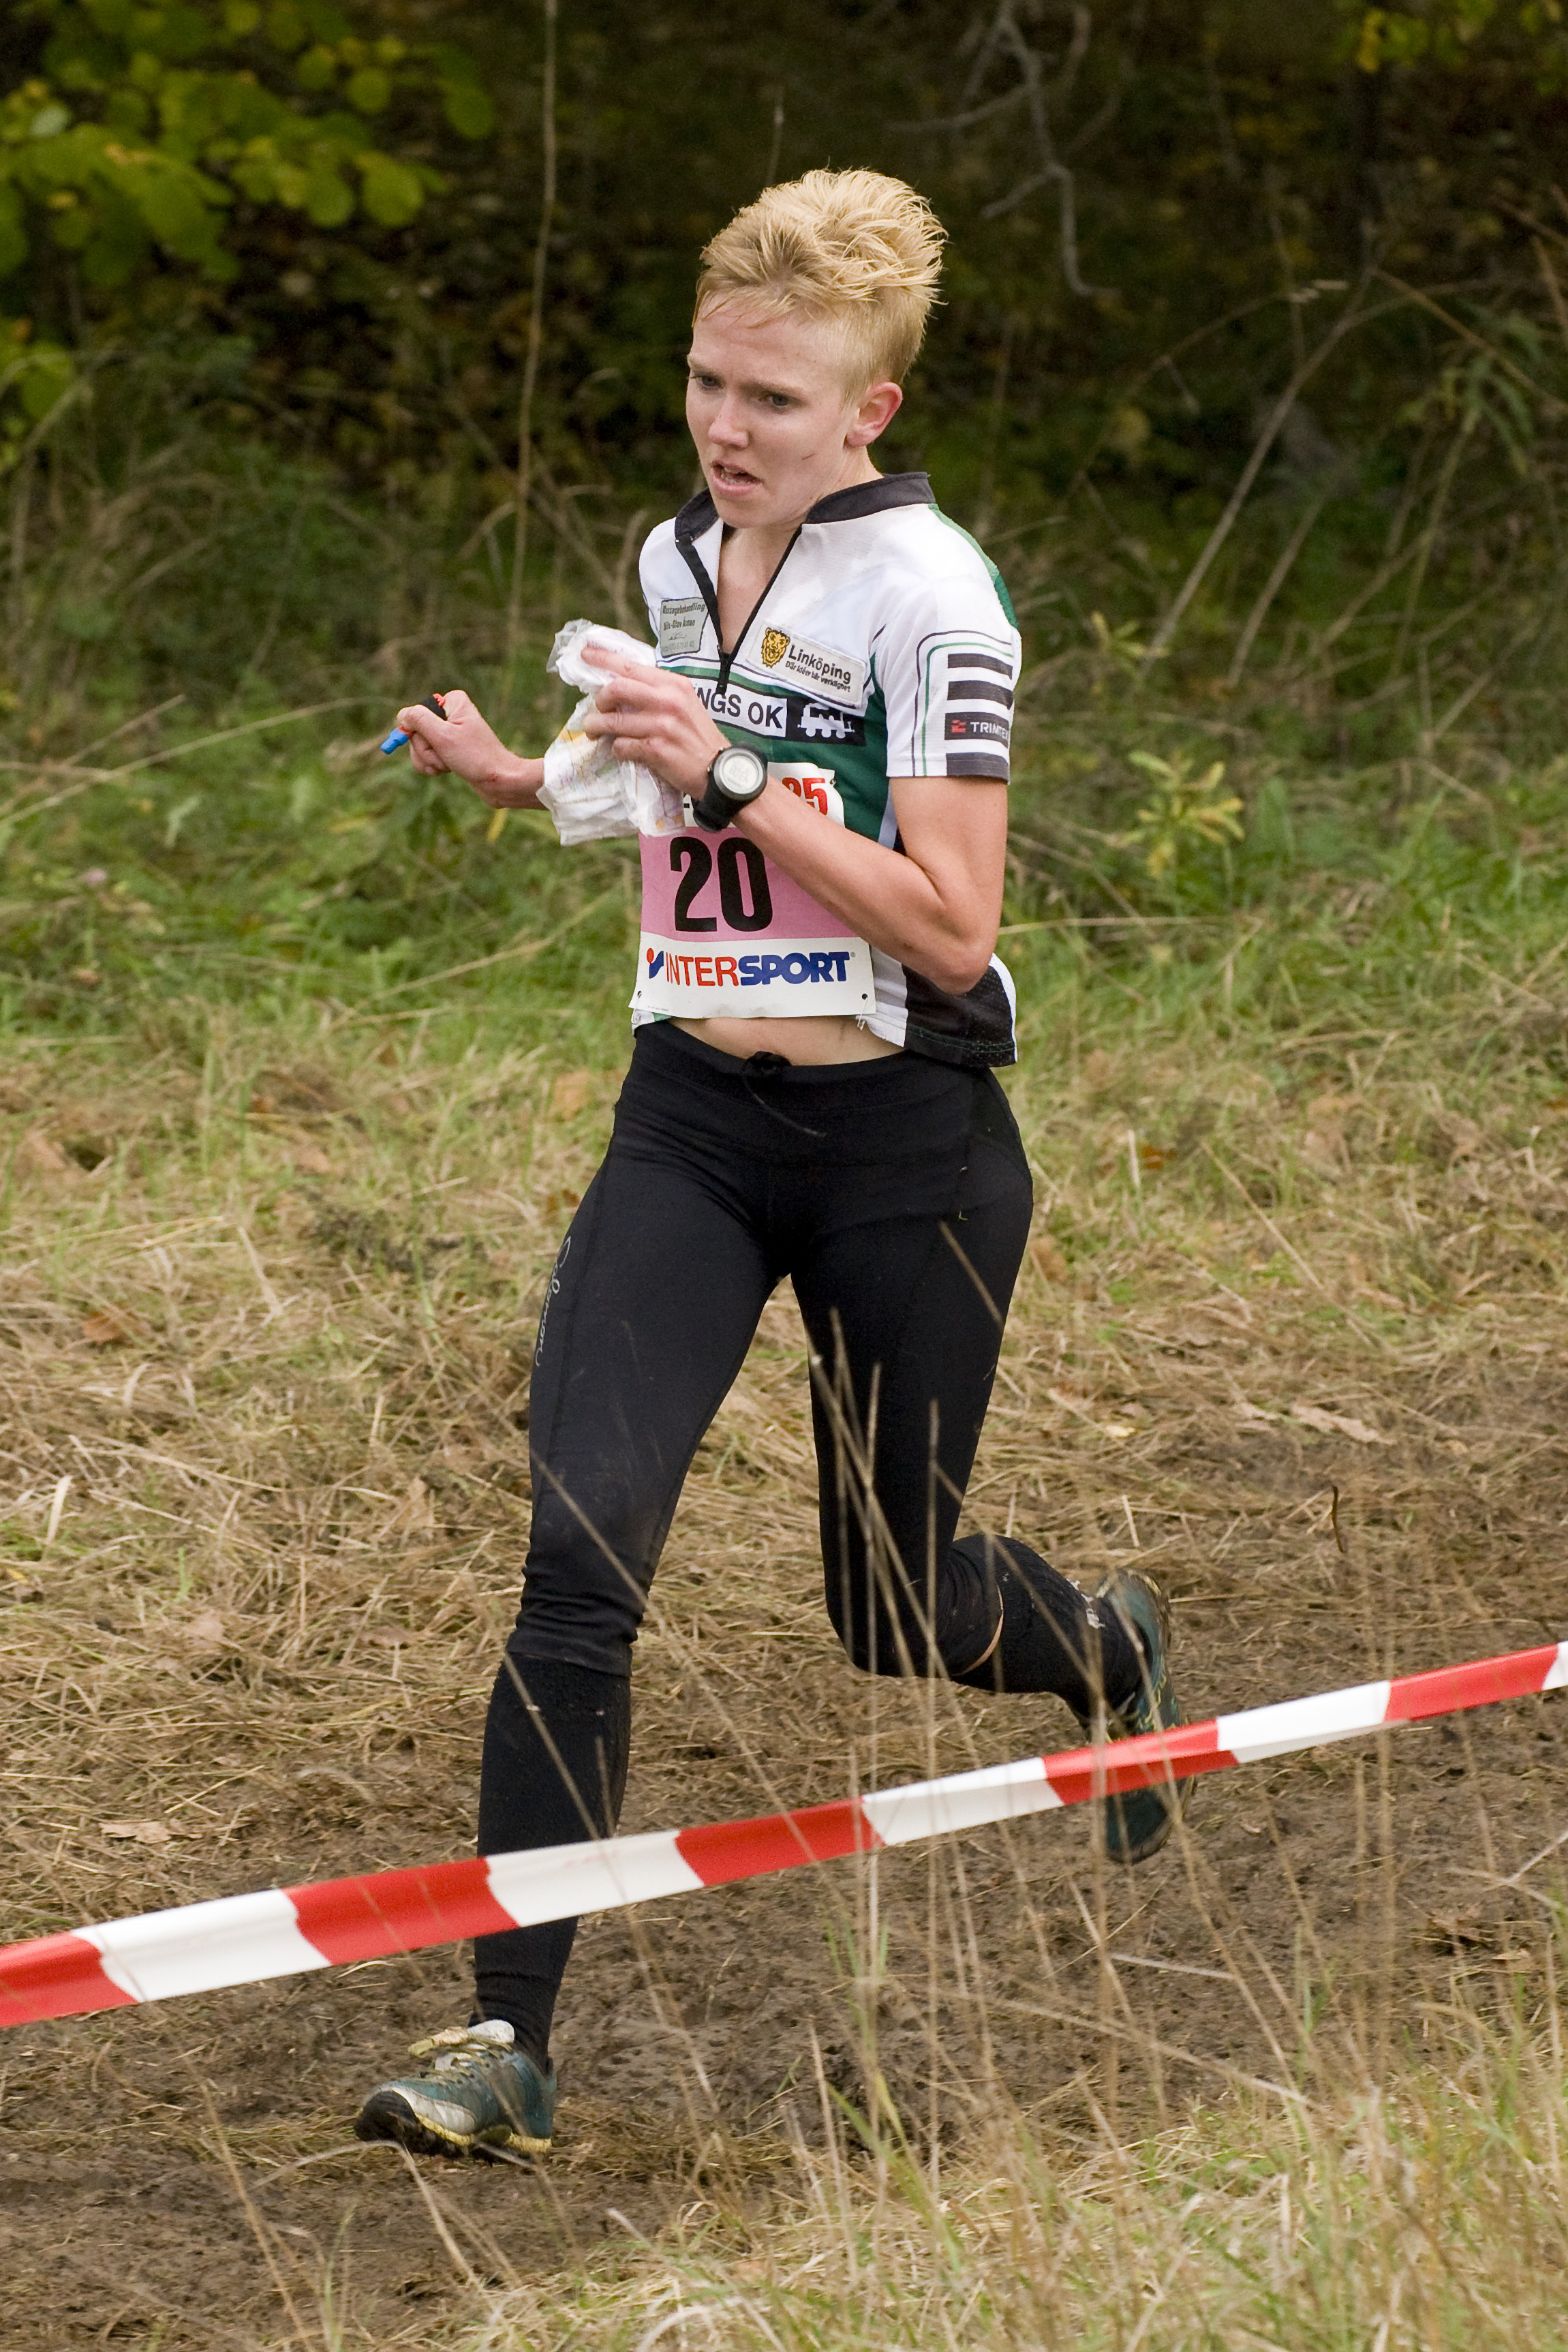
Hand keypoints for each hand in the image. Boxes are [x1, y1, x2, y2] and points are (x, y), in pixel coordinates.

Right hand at [392, 691, 540, 806]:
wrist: (500, 781)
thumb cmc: (476, 757)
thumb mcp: (443, 736)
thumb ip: (419, 720)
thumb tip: (402, 714)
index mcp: (452, 702)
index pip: (417, 714)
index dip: (420, 733)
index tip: (435, 742)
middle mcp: (451, 714)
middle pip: (417, 732)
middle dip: (426, 751)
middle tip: (444, 757)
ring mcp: (450, 732)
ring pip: (420, 747)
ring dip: (430, 761)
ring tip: (448, 766)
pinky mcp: (451, 749)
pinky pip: (428, 756)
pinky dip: (434, 766)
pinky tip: (448, 770)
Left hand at [579, 645, 728, 795]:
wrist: (719, 770)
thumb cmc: (698, 737)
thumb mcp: (685, 704)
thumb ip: (658, 693)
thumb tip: (622, 686)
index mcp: (674, 685)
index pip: (631, 666)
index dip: (603, 658)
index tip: (585, 654)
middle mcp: (668, 701)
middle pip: (617, 688)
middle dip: (600, 699)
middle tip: (597, 709)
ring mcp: (661, 725)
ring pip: (614, 720)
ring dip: (597, 726)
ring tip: (593, 730)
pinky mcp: (655, 750)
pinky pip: (621, 745)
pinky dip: (616, 749)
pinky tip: (621, 751)